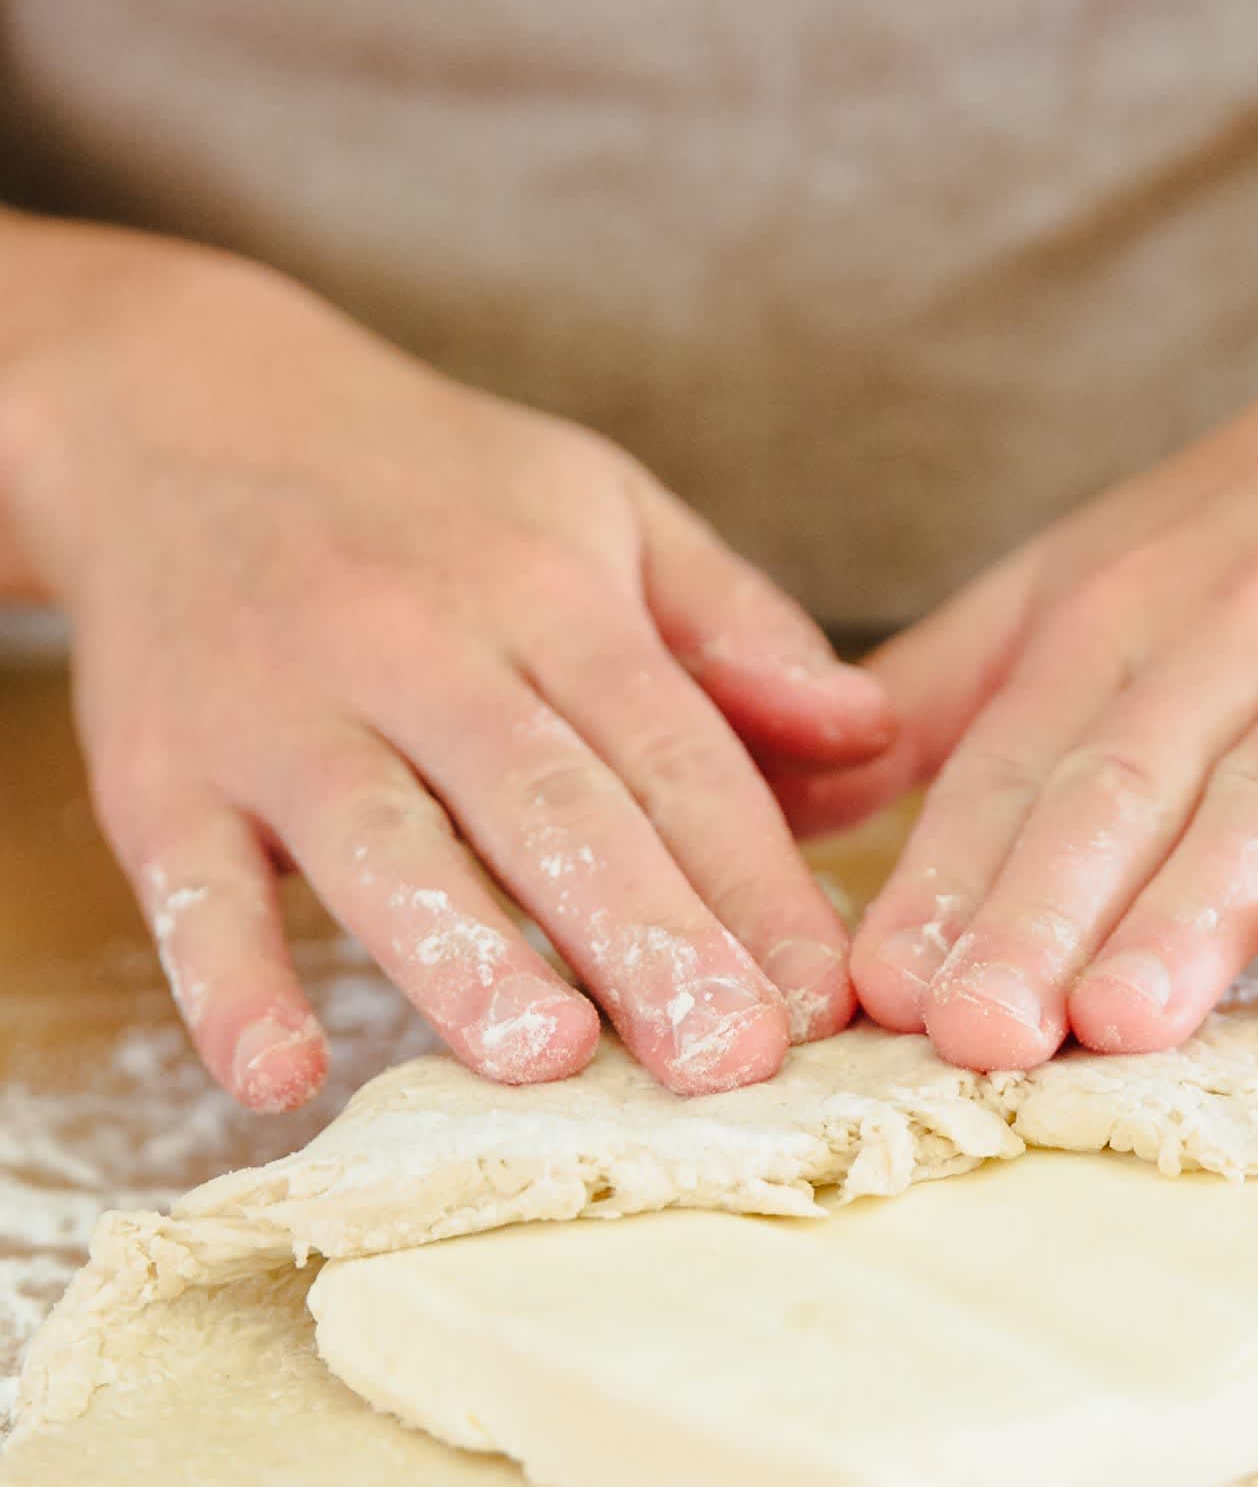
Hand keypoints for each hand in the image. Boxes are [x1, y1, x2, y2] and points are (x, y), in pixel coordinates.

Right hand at [0, 219, 893, 1106]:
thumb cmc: (437, 495)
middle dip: (644, 935)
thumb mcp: (605, 511)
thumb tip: (872, 736)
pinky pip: (189, 888)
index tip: (825, 1000)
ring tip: (551, 1060)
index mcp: (545, 590)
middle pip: (545, 803)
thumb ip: (738, 629)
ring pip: (380, 841)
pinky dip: (227, 985)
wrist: (184, 408)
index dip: (754, 877)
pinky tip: (279, 1078)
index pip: (670, 750)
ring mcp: (276, 711)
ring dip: (462, 956)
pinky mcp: (155, 772)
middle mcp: (413, 645)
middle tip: (729, 1061)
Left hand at [783, 239, 1257, 1068]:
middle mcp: (1233, 632)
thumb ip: (943, 696)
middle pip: (1125, 790)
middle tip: (980, 1035)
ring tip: (1124, 1021)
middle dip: (1045, 917)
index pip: (1012, 765)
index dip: (947, 882)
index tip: (881, 995)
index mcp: (1110, 614)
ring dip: (1194, 912)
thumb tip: (787, 810)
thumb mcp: (1081, 579)